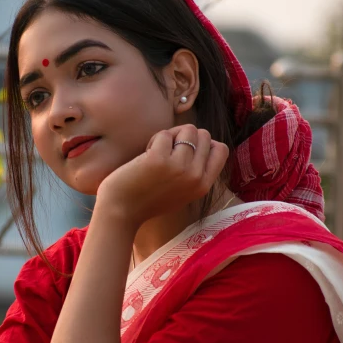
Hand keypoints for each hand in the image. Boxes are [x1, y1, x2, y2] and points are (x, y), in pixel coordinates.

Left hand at [96, 124, 228, 229]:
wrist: (121, 213)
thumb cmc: (148, 200)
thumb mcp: (183, 192)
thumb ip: (195, 172)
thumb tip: (204, 141)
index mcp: (203, 185)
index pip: (221, 149)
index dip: (204, 143)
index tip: (186, 150)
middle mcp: (195, 176)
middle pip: (204, 135)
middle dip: (185, 137)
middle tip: (168, 151)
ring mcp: (179, 167)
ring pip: (187, 130)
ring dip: (170, 135)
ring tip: (157, 151)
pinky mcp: (158, 159)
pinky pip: (164, 134)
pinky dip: (154, 140)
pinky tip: (145, 154)